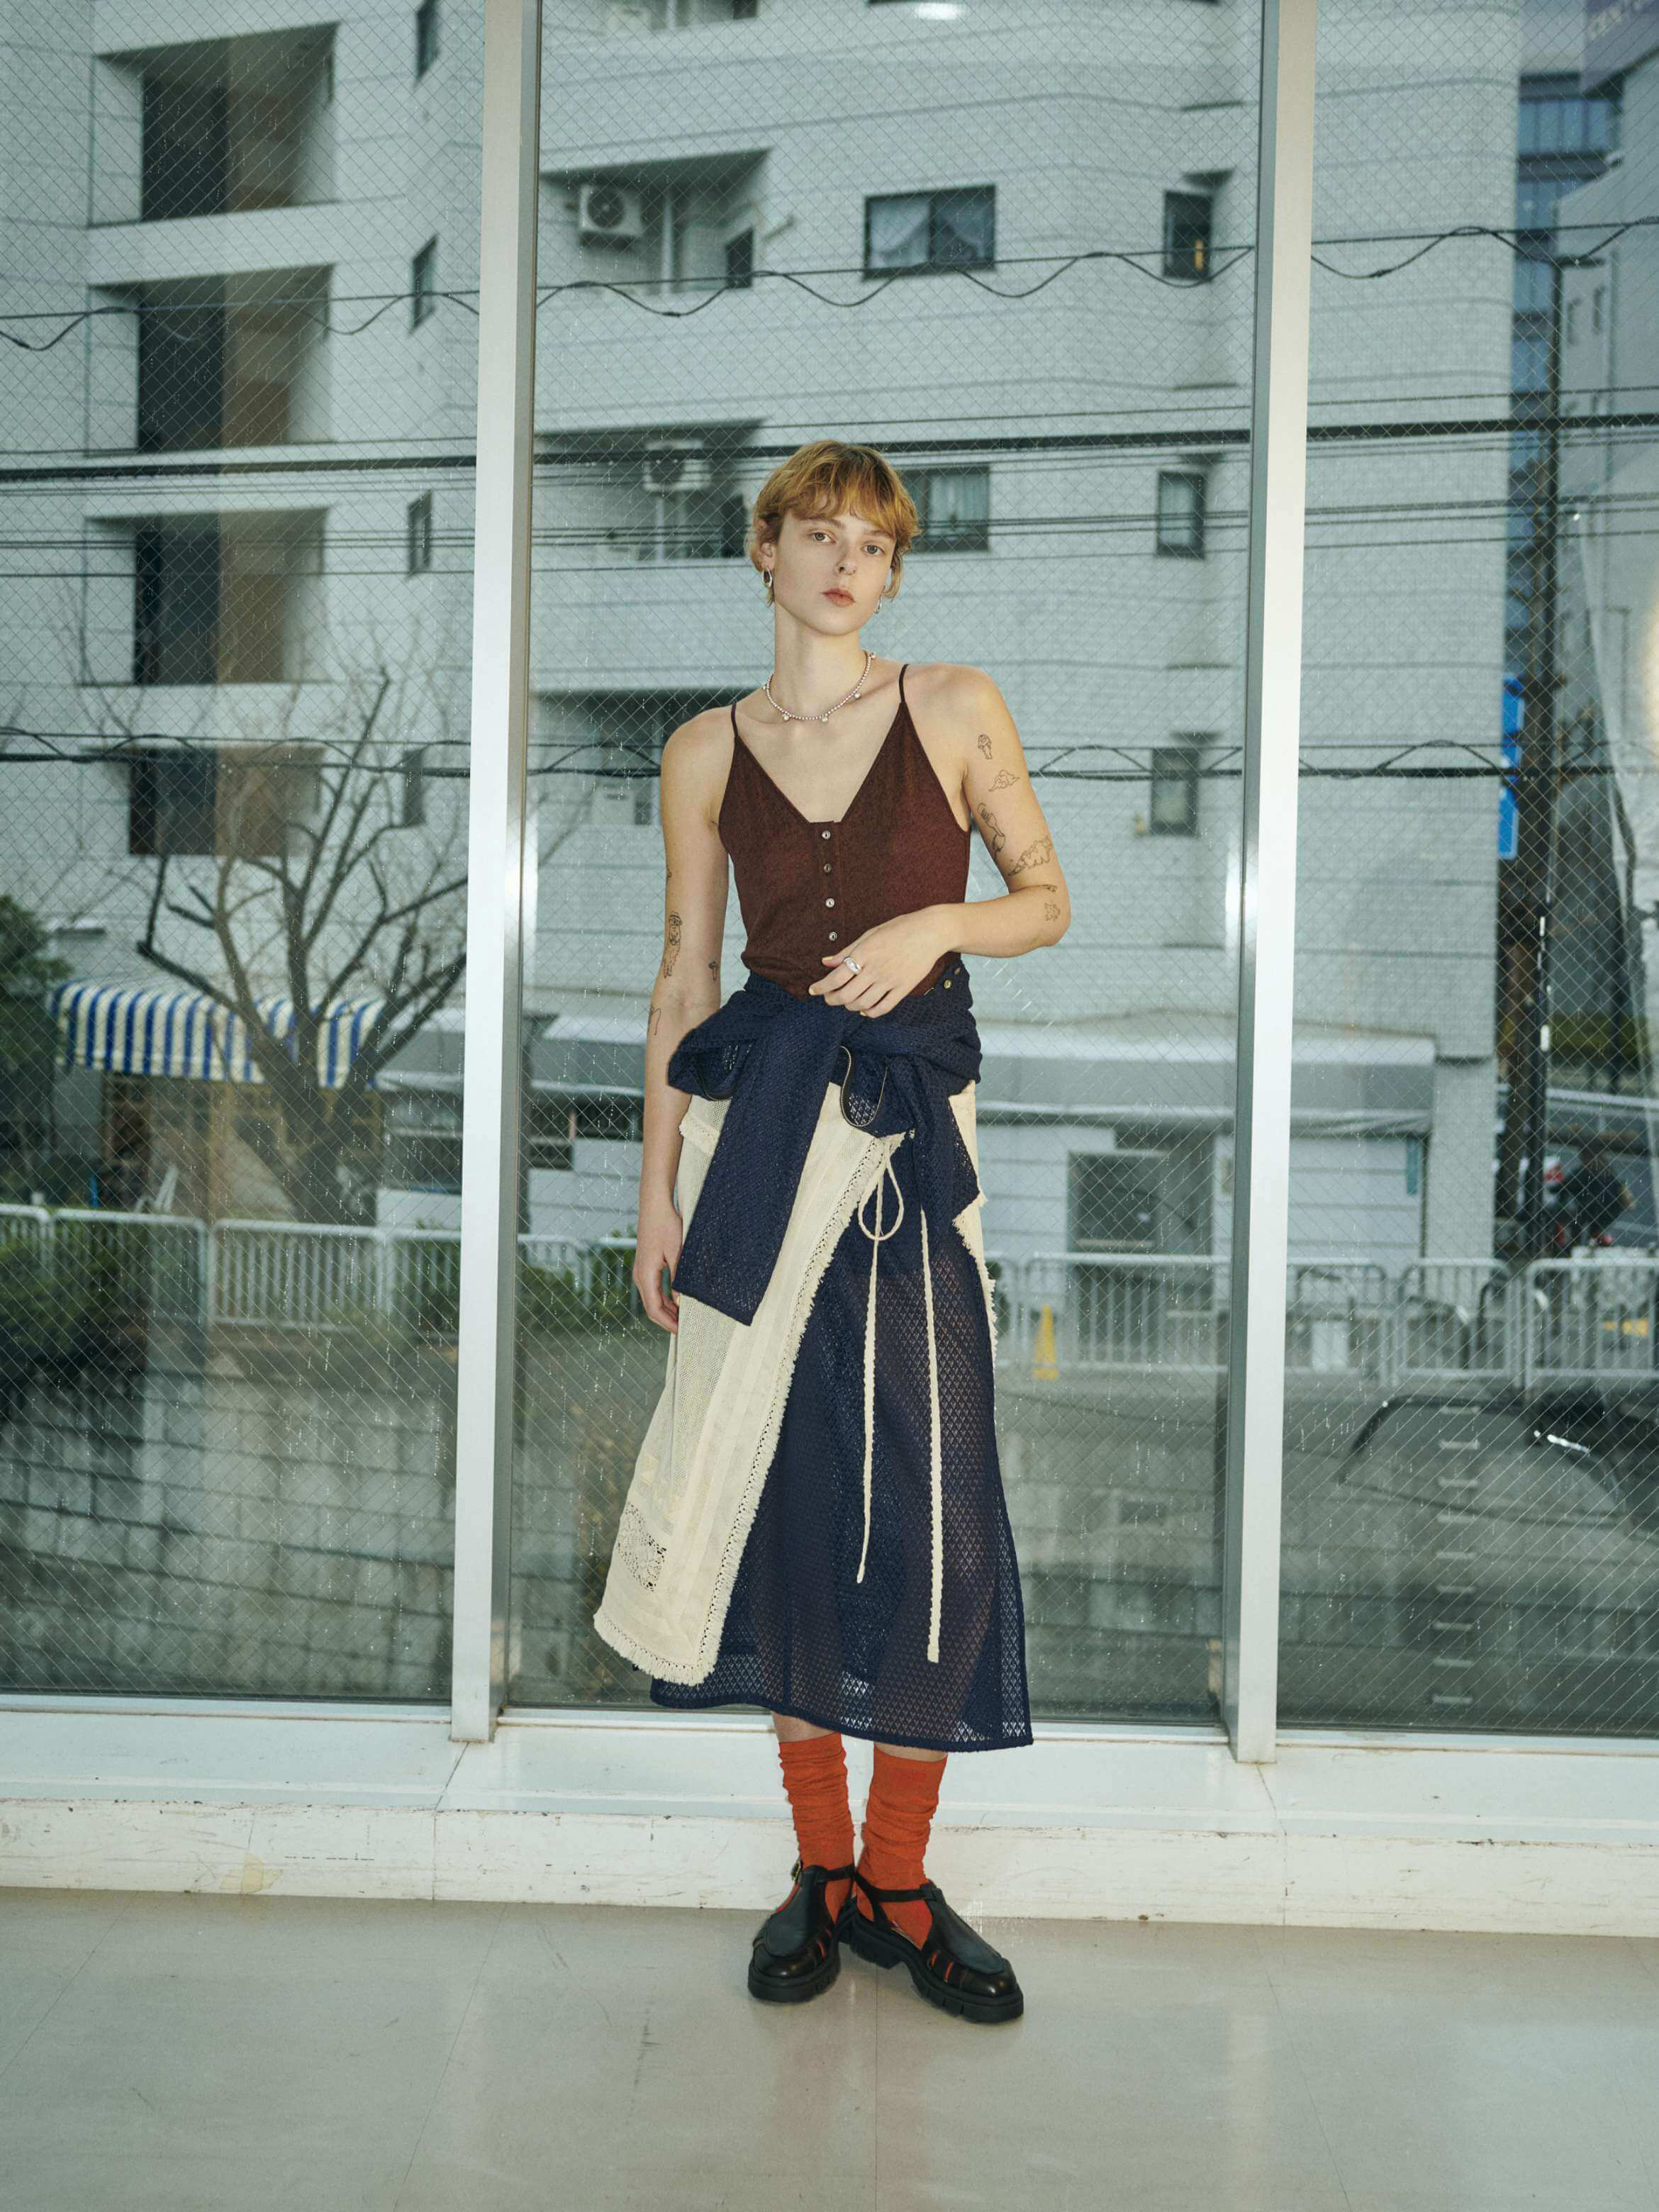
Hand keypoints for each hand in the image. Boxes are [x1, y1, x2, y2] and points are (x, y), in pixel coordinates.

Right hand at [633, 1189, 682, 1332]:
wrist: (655, 1206)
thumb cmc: (666, 1226)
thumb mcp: (678, 1253)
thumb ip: (679, 1278)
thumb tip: (682, 1301)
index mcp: (645, 1275)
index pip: (654, 1309)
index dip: (668, 1323)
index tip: (682, 1331)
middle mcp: (639, 1276)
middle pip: (651, 1308)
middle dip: (667, 1320)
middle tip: (685, 1329)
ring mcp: (641, 1271)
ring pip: (652, 1299)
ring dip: (666, 1311)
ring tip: (683, 1318)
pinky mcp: (646, 1266)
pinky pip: (653, 1289)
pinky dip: (664, 1299)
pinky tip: (677, 1302)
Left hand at [809, 908, 949, 1017]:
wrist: (930, 932)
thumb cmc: (899, 929)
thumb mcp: (869, 934)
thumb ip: (847, 951)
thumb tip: (826, 962)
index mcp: (864, 953)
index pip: (836, 977)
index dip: (821, 987)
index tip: (813, 990)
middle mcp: (875, 969)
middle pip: (846, 995)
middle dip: (832, 999)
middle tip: (828, 998)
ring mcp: (890, 980)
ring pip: (862, 1004)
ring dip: (849, 1007)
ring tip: (845, 1003)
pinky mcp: (903, 988)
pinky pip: (883, 1008)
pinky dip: (870, 1012)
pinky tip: (865, 1009)